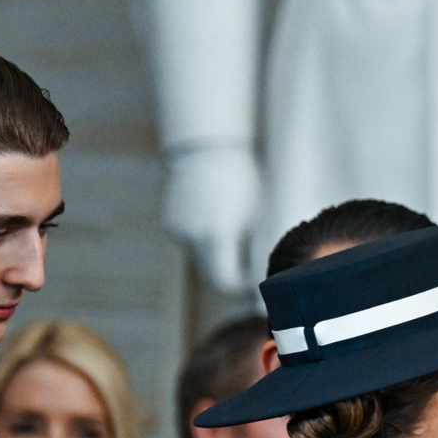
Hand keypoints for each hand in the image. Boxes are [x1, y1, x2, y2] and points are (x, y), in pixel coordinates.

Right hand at [163, 144, 259, 291]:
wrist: (208, 149)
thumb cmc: (243, 181)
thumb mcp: (258, 216)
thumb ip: (258, 250)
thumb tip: (269, 281)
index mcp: (216, 233)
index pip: (226, 282)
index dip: (242, 288)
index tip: (258, 283)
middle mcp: (191, 235)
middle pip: (211, 275)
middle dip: (231, 277)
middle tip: (252, 273)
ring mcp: (177, 230)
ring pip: (200, 259)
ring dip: (218, 258)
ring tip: (236, 233)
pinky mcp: (169, 224)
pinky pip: (191, 243)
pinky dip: (205, 242)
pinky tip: (217, 220)